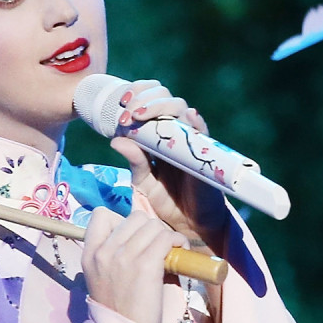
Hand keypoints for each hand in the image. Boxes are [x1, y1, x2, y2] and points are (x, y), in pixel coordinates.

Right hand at [80, 197, 188, 322]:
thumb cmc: (118, 310)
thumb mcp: (102, 278)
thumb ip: (111, 256)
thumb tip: (140, 238)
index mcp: (89, 254)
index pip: (101, 215)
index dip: (122, 222)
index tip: (134, 238)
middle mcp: (104, 251)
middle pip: (134, 218)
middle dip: (150, 229)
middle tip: (158, 246)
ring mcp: (123, 257)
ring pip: (152, 225)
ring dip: (166, 235)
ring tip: (171, 250)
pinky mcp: (145, 265)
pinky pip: (165, 238)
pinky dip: (177, 241)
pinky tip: (179, 251)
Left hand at [105, 80, 230, 250]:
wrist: (188, 225)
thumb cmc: (166, 201)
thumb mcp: (144, 181)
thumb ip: (134, 161)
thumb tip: (116, 139)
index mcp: (157, 136)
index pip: (148, 104)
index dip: (136, 97)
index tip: (121, 105)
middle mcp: (174, 133)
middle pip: (163, 99)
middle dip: (144, 99)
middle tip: (129, 111)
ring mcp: (191, 141)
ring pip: (180, 109)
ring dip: (161, 107)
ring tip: (142, 114)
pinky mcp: (206, 154)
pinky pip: (203, 133)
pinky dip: (196, 123)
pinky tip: (188, 116)